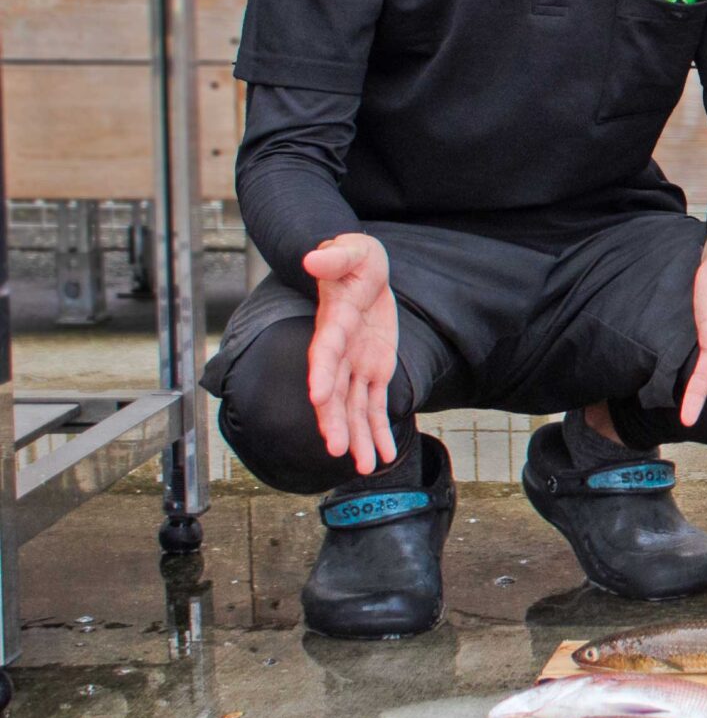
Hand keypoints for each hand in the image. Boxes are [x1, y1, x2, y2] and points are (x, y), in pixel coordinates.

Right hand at [304, 234, 399, 475]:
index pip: (325, 351)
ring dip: (358, 436)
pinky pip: (375, 405)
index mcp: (333, 323)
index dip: (321, 373)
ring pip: (354, 407)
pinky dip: (379, 430)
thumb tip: (313, 256)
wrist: (362, 271)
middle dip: (335, 420)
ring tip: (363, 466)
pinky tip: (381, 456)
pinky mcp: (373, 370)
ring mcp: (355, 364)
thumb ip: (334, 255)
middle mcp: (340, 351)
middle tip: (336, 449)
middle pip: (334, 391)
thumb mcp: (351, 250)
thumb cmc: (354, 259)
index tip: (317, 397)